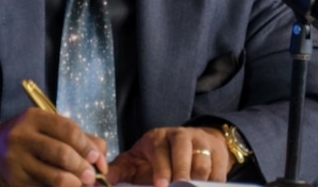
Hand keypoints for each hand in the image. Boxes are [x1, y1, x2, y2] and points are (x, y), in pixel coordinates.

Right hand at [0, 108, 108, 186]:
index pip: (69, 130)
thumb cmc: (29, 137)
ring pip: (54, 176)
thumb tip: (101, 154)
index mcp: (35, 118)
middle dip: (83, 167)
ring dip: (74, 183)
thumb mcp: (47, 127)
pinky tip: (67, 186)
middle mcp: (23, 137)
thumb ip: (77, 136)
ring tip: (81, 183)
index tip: (98, 158)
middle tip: (92, 176)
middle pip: (63, 153)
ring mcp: (17, 161)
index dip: (88, 146)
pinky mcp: (15, 181)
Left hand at [106, 126, 230, 186]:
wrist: (189, 144)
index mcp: (158, 138)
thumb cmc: (156, 158)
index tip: (161, 185)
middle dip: (183, 171)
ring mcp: (201, 142)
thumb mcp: (136, 161)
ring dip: (200, 177)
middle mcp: (181, 136)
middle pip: (186, 151)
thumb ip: (119, 171)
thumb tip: (98, 182)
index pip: (161, 150)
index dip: (162, 168)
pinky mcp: (218, 152)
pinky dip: (215, 180)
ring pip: (204, 160)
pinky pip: (220, 169)